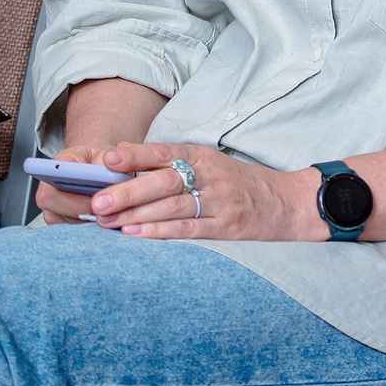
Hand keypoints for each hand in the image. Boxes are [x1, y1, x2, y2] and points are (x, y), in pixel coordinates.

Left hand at [65, 142, 324, 241]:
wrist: (286, 202)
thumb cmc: (238, 182)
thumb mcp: (209, 163)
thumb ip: (173, 163)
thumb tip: (123, 162)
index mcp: (203, 155)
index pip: (165, 151)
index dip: (136, 154)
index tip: (108, 159)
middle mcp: (209, 176)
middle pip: (164, 182)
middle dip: (128, 191)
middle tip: (98, 200)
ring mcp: (218, 203)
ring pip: (171, 207)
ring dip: (136, 214)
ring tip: (107, 221)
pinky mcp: (224, 228)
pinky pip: (187, 229)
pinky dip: (160, 231)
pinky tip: (136, 234)